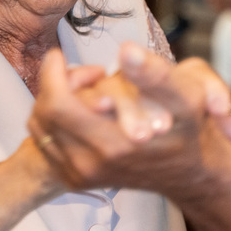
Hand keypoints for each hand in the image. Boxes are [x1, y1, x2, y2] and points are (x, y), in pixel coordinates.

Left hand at [29, 43, 230, 196]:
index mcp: (121, 142)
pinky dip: (52, 119)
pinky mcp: (75, 179)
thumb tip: (126, 51)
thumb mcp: (188, 92)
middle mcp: (98, 160)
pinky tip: (79, 110)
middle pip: (46, 108)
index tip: (58, 54)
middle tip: (83, 72)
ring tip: (85, 90)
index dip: (55, 73)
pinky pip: (44, 140)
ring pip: (41, 122)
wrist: (188, 170)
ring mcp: (85, 173)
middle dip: (57, 82)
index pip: (59, 103)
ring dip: (54, 99)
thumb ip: (155, 73)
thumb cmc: (188, 125)